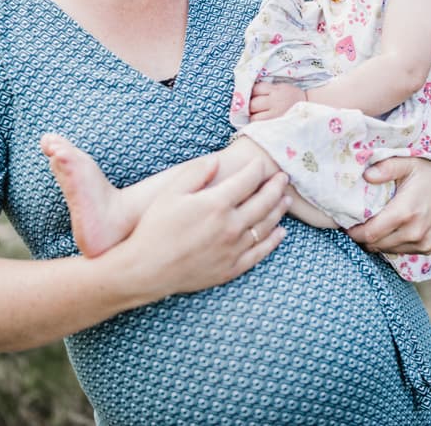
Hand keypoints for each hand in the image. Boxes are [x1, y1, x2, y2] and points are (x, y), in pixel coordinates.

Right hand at [118, 155, 291, 298]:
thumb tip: (216, 160)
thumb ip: (196, 173)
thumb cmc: (155, 228)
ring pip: (266, 226)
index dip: (257, 170)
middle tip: (283, 178)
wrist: (146, 270)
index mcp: (216, 204)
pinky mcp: (232, 268)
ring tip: (285, 200)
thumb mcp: (171, 193)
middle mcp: (231, 226)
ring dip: (279, 211)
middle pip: (264, 202)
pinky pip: (260, 252)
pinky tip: (280, 232)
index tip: (262, 164)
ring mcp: (234, 249)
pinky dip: (273, 241)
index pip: (247, 181)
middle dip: (276, 187)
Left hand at [249, 82, 306, 120]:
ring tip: (257, 114)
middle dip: (250, 105)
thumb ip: (268, 89)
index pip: (256, 89)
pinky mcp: (276, 125)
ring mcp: (275, 115)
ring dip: (253, 116)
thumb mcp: (283, 88)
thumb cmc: (293, 98)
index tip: (253, 96)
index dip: (252, 92)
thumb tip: (250, 93)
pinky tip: (261, 121)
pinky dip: (258, 123)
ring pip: (254, 117)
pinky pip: (260, 125)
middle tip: (253, 106)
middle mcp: (275, 102)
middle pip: (253, 103)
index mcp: (277, 90)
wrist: (309, 111)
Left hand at [345, 156, 430, 253]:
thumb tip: (367, 176)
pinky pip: (401, 250)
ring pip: (387, 250)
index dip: (354, 232)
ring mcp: (423, 242)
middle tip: (357, 223)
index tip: (346, 224)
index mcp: (405, 213)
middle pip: (375, 245)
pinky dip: (392, 243)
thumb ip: (386, 167)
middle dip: (362, 237)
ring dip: (377, 240)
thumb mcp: (407, 162)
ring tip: (374, 224)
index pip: (369, 234)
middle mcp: (415, 232)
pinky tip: (391, 228)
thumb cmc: (427, 169)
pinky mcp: (428, 247)